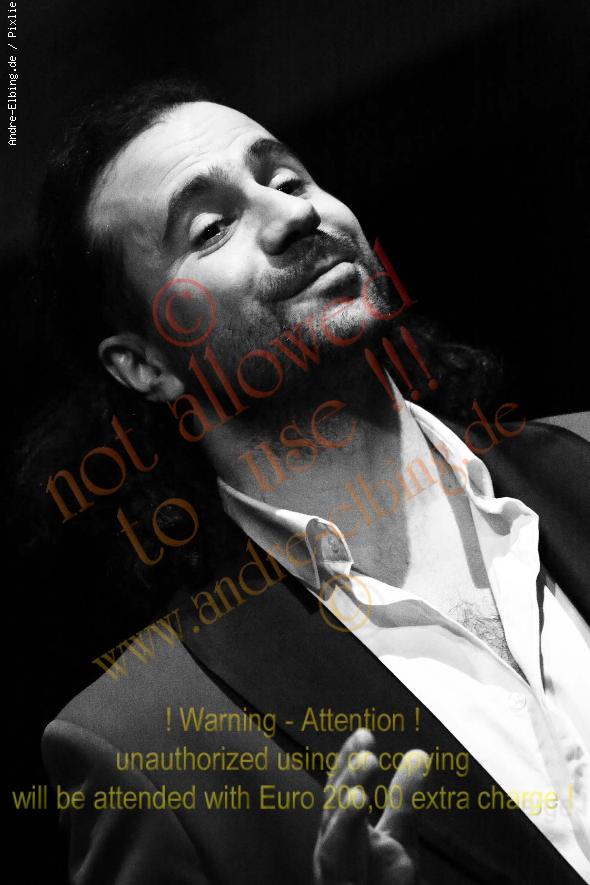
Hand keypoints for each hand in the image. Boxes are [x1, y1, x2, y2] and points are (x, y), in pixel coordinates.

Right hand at [313, 729, 428, 883]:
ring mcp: (334, 873)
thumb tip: (418, 754)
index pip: (340, 789)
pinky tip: (358, 806)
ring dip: (346, 803)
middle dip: (348, 775)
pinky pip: (338, 864)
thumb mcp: (399, 839)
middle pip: (333, 806)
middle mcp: (332, 848)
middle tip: (366, 747)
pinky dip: (346, 834)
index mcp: (343, 831)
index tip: (363, 734)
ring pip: (333, 835)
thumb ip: (404, 800)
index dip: (347, 761)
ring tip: (364, 773)